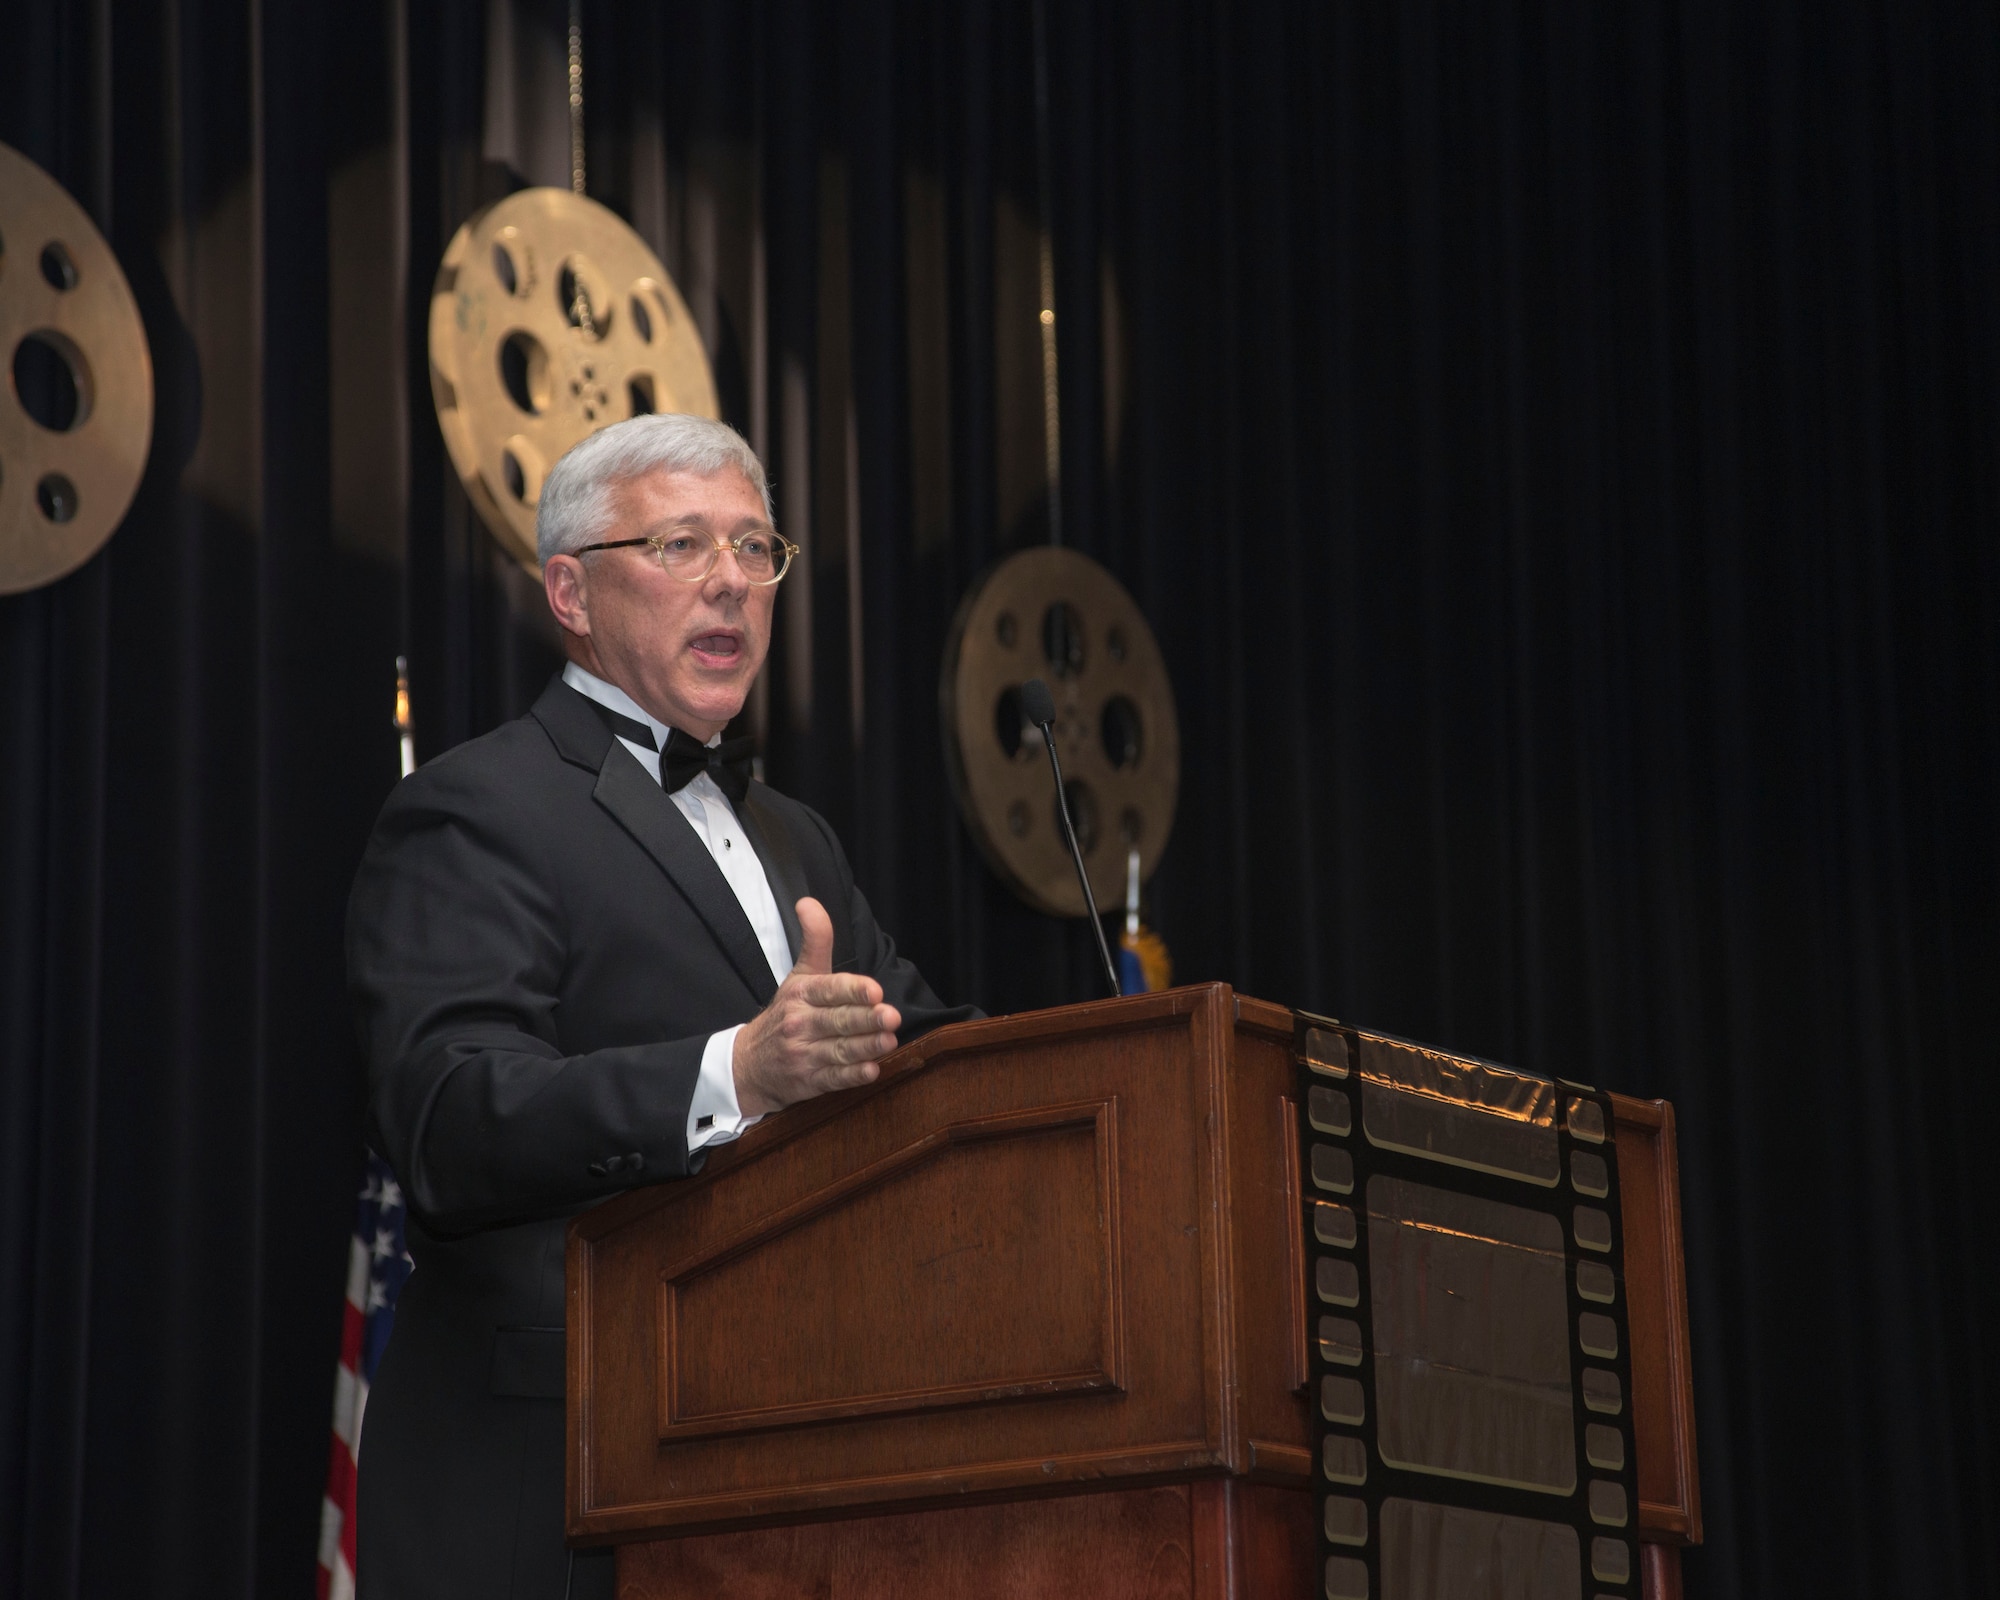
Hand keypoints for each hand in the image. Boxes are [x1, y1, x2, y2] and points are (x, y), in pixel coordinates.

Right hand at [731, 897, 901, 1116]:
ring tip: (888, 1041)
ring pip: (839, 1050)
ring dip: (866, 1046)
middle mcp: (801, 1024)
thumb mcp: (798, 975)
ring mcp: (804, 1055)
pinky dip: (852, 1076)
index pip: (829, 989)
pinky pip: (834, 1079)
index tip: (874, 991)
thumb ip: (815, 940)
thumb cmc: (784, 1015)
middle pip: (838, 1021)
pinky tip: (871, 1071)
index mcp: (801, 995)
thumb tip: (808, 901)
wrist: (748, 1065)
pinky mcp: (810, 1081)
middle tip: (890, 1016)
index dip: (852, 990)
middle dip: (865, 1019)